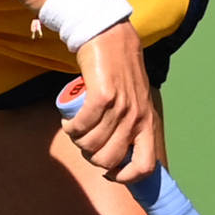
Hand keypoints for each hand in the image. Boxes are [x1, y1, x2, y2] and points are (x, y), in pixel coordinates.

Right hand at [61, 21, 159, 182]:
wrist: (109, 36)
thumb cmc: (118, 70)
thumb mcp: (134, 99)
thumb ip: (132, 121)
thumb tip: (119, 152)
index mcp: (147, 122)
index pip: (145, 165)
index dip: (125, 177)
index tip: (109, 172)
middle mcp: (137, 117)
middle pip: (110, 159)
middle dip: (91, 157)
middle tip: (84, 144)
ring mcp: (121, 107)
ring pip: (92, 144)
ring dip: (77, 142)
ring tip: (74, 130)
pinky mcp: (102, 96)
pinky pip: (81, 126)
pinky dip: (70, 129)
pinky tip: (67, 123)